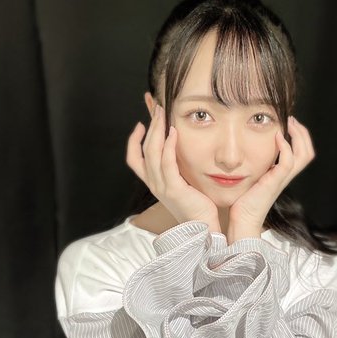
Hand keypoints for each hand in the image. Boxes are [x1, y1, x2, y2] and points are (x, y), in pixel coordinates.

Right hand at [126, 105, 219, 228]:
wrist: (203, 228)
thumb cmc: (197, 206)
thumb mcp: (183, 184)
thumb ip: (178, 168)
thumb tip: (180, 149)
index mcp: (154, 183)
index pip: (134, 159)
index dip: (134, 141)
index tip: (141, 124)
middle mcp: (154, 184)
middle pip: (143, 150)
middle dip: (149, 126)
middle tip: (157, 108)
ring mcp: (162, 187)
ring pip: (152, 153)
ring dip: (157, 130)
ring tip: (163, 114)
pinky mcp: (174, 189)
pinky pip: (167, 163)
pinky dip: (168, 145)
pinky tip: (173, 132)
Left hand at [228, 116, 314, 233]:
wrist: (242, 219)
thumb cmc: (243, 201)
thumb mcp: (251, 177)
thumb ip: (255, 165)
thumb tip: (246, 151)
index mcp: (282, 175)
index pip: (301, 154)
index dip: (300, 137)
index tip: (289, 123)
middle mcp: (285, 176)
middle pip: (307, 152)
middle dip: (302, 133)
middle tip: (291, 119)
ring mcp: (281, 179)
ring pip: (303, 155)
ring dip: (298, 136)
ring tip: (289, 123)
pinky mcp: (274, 182)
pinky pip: (288, 162)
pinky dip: (286, 147)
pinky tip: (277, 137)